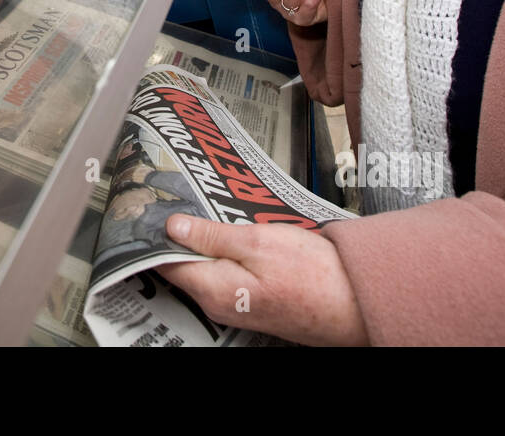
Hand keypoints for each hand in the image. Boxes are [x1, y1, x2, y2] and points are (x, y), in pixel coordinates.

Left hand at [156, 215, 367, 345]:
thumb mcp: (257, 242)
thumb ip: (211, 236)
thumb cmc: (313, 275)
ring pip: (205, 268)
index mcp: (213, 290)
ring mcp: (236, 305)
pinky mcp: (253, 301)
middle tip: (175, 198)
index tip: (149, 207)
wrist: (354, 302)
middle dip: (179, 234)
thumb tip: (173, 226)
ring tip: (202, 208)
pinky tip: (230, 232)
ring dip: (203, 241)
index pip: (165, 263)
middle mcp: (218, 304)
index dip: (156, 234)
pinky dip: (222, 253)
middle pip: (183, 266)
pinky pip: (225, 274)